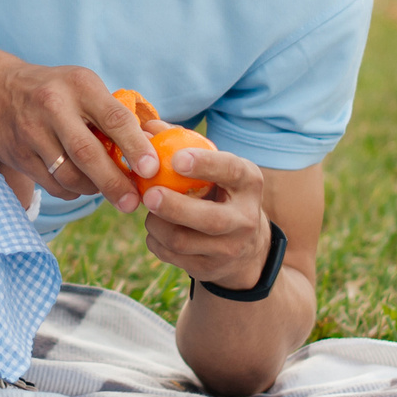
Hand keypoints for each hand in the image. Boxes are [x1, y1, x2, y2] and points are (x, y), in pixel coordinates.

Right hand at [0, 60, 156, 208]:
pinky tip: (81, 185)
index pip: (114, 118)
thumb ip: (113, 114)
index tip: (151, 170)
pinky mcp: (18, 154)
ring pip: (69, 175)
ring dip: (94, 190)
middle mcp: (54, 106)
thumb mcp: (84, 87)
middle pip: (88, 153)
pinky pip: (53, 184)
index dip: (135, 147)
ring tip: (108, 191)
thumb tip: (151, 152)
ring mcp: (32, 131)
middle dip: (114, 183)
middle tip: (133, 203)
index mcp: (80, 85)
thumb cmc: (57, 91)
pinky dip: (73, 191)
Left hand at [139, 141, 270, 288]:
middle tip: (148, 194)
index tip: (176, 158)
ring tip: (149, 208)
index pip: (231, 171)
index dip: (205, 164)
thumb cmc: (219, 191)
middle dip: (173, 207)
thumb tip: (147, 126)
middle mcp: (245, 219)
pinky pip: (171, 256)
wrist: (244, 247)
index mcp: (249, 183)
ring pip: (182, 240)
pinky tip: (155, 229)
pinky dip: (154, 241)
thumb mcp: (214, 167)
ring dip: (155, 223)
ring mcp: (229, 249)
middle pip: (208, 219)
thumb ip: (182, 143)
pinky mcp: (209, 269)